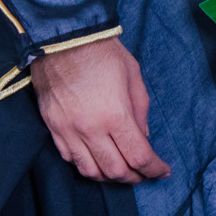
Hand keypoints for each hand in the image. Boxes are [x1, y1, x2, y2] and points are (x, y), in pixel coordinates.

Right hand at [32, 38, 171, 183]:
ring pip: (90, 171)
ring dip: (109, 177)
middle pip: (115, 170)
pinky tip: (96, 161)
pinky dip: (86, 166)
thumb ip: (140, 110)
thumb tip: (143, 137)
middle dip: (134, 177)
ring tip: (122, 171)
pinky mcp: (53, 128)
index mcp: (116, 114)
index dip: (154, 169)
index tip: (163, 171)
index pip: (139, 156)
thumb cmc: (102, 51)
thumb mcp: (133, 75)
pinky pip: (69, 159)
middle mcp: (91, 129)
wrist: (63, 38)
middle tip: (144, 174)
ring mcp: (68, 131)